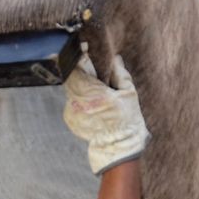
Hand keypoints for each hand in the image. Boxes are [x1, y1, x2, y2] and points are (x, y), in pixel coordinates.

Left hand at [63, 54, 147, 174]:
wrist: (117, 148)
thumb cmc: (126, 122)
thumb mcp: (129, 94)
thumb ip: (120, 73)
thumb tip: (115, 58)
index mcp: (91, 92)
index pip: (75, 67)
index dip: (79, 57)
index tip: (86, 50)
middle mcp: (76, 101)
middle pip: (71, 77)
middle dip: (82, 72)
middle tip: (95, 71)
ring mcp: (70, 111)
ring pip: (71, 89)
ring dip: (81, 86)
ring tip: (97, 92)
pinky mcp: (69, 119)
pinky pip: (72, 102)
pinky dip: (80, 99)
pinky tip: (94, 105)